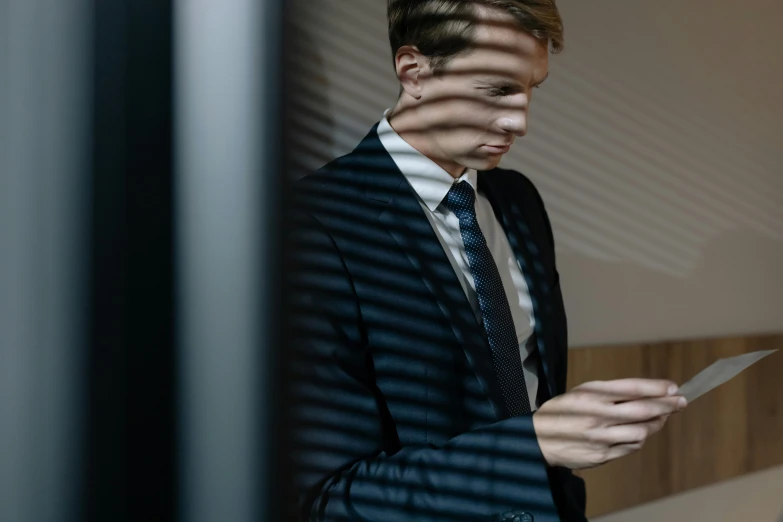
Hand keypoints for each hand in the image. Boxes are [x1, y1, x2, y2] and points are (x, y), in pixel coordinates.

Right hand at [532, 379, 686, 469]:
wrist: (539, 440)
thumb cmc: (562, 412)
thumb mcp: (581, 392)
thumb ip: (610, 392)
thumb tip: (645, 393)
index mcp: (590, 395)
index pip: (631, 389)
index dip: (656, 388)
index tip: (673, 387)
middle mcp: (597, 415)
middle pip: (643, 410)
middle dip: (666, 405)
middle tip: (680, 401)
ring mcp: (600, 437)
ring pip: (642, 431)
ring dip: (657, 423)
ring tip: (662, 417)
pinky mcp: (602, 455)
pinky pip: (632, 446)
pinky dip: (641, 438)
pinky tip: (642, 431)